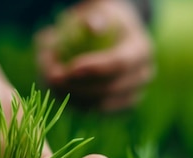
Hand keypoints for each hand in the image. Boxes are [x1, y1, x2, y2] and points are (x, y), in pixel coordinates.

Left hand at [36, 0, 154, 110]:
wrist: (113, 36)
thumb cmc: (102, 20)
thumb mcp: (100, 12)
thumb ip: (94, 17)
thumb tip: (91, 27)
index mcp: (142, 50)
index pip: (120, 64)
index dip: (94, 69)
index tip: (69, 68)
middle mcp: (142, 76)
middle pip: (110, 89)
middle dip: (78, 86)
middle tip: (50, 76)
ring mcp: (132, 95)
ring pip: (99, 105)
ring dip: (71, 95)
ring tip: (49, 80)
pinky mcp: (116, 108)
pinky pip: (93, 111)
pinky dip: (72, 103)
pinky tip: (55, 89)